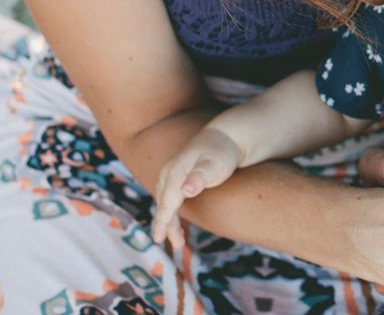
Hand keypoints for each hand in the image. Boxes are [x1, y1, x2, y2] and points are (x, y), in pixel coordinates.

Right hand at [150, 126, 243, 250]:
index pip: (167, 200)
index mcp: (175, 171)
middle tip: (177, 246)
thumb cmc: (222, 152)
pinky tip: (178, 229)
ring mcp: (171, 177)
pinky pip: (170, 201)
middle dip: (166, 226)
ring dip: (169, 224)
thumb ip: (201, 176)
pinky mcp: (177, 180)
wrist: (224, 138)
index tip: (159, 238)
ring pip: (165, 204)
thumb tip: (185, 189)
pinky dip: (172, 216)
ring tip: (179, 243)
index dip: (163, 220)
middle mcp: (169, 174)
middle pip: (164, 204)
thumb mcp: (215, 163)